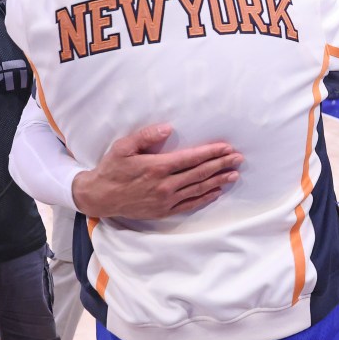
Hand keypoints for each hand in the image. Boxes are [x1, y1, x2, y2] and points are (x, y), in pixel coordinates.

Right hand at [72, 124, 242, 218]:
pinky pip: (190, 204)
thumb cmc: (112, 168)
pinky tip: (217, 192)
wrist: (99, 197)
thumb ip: (146, 136)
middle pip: (200, 173)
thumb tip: (168, 128)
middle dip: (221, 164)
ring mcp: (166, 199)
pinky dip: (205, 198)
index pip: (192, 158)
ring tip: (234, 174)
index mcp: (157, 167)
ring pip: (198, 189)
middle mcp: (165, 185)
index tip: (226, 147)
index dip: (211, 152)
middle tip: (238, 158)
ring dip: (218, 181)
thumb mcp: (123, 147)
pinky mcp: (164, 210)